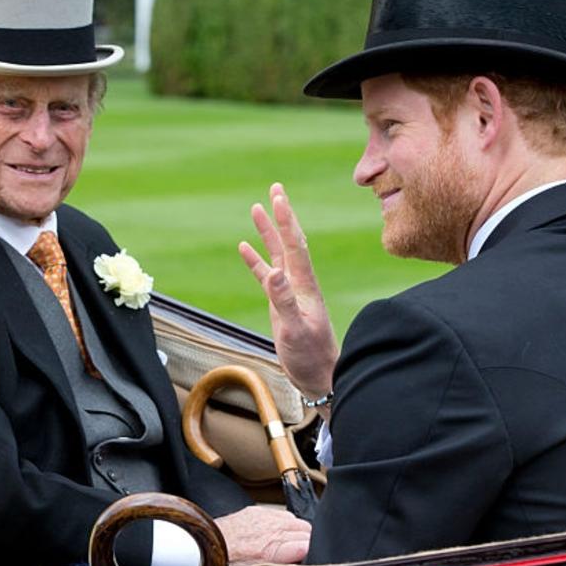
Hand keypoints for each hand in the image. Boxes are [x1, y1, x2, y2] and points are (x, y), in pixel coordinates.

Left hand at [215, 505, 311, 565]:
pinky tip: (276, 534)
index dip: (312, 554)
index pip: (308, 545)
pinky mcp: (256, 511)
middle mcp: (270, 529)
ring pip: (296, 521)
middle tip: (300, 555)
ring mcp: (264, 517)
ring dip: (296, 533)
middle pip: (307, 531)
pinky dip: (283, 524)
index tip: (309, 560)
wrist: (206, 545)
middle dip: (307, 543)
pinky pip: (281, 514)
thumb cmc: (227, 563)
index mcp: (272, 549)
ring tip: (287, 545)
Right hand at [239, 183, 338, 404]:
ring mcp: (290, 292)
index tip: (277, 197)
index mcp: (304, 285)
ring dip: (267, 232)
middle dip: (281, 215)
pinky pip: (265, 275)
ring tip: (256, 209)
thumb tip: (272, 272)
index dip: (286, 220)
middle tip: (275, 189)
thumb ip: (284, 301)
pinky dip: (255, 260)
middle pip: (289, 241)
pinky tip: (245, 248)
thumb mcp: (295, 329)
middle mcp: (299, 283)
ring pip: (277, 254)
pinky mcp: (281, 304)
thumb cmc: (310, 356)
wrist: (320, 376)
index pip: (295, 245)